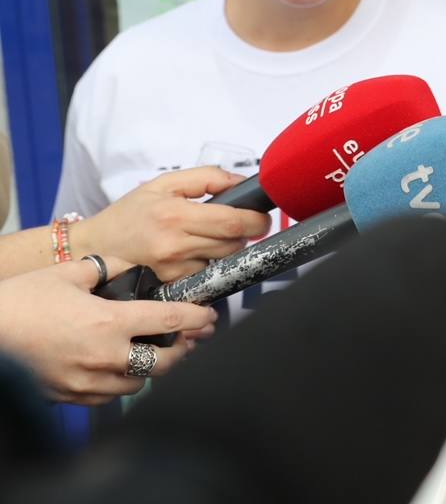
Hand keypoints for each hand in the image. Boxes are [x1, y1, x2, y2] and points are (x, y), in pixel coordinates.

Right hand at [0, 255, 215, 404]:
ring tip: (155, 353)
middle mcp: (104, 357)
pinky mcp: (69, 397)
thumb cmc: (20, 302)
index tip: (208, 317)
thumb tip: (127, 265)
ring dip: (151, 369)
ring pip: (138, 383)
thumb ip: (105, 269)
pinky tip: (119, 368)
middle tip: (189, 339)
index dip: (197, 319)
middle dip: (182, 350)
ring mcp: (86, 382)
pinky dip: (120, 382)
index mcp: (109, 323)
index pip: (171, 322)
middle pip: (164, 363)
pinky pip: (108, 396)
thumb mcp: (66, 274)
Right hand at [75, 167, 271, 281]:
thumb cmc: (130, 212)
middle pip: (233, 243)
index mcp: (176, 215)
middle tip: (237, 224)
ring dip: (227, 248)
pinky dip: (209, 263)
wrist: (95, 247)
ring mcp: (173, 268)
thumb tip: (242, 182)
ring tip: (210, 237)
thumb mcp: (164, 184)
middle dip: (244, 234)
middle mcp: (176, 245)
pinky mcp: (171, 284)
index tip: (263, 217)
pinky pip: (206, 273)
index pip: (233, 222)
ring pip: (223, 260)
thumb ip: (206, 177)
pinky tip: (195, 253)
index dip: (257, 221)